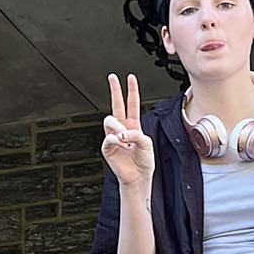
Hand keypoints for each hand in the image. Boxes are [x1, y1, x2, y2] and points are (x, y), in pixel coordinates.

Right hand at [102, 73, 154, 193]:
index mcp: (133, 124)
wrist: (138, 176)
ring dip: (117, 126)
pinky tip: (122, 146)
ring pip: (109, 120)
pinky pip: (109, 138)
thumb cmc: (144, 161)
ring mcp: (113, 136)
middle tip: (112, 77)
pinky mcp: (107, 147)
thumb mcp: (146, 142)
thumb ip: (135, 133)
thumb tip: (120, 133)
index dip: (132, 90)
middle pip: (117, 104)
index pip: (131, 104)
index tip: (130, 77)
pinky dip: (117, 141)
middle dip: (115, 90)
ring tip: (124, 136)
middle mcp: (122, 128)